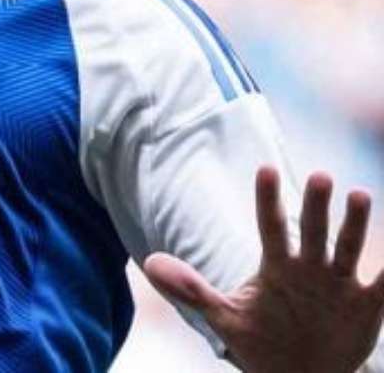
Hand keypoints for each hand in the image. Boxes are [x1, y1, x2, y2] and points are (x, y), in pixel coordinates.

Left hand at [145, 167, 383, 372]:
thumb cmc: (261, 339)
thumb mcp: (225, 317)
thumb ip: (191, 289)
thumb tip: (148, 262)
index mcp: (276, 265)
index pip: (270, 226)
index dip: (267, 200)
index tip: (264, 169)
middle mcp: (309, 267)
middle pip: (312, 230)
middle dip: (316, 205)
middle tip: (320, 175)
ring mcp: (338, 284)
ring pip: (348, 247)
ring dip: (355, 223)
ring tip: (360, 194)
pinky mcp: (365, 306)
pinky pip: (383, 286)